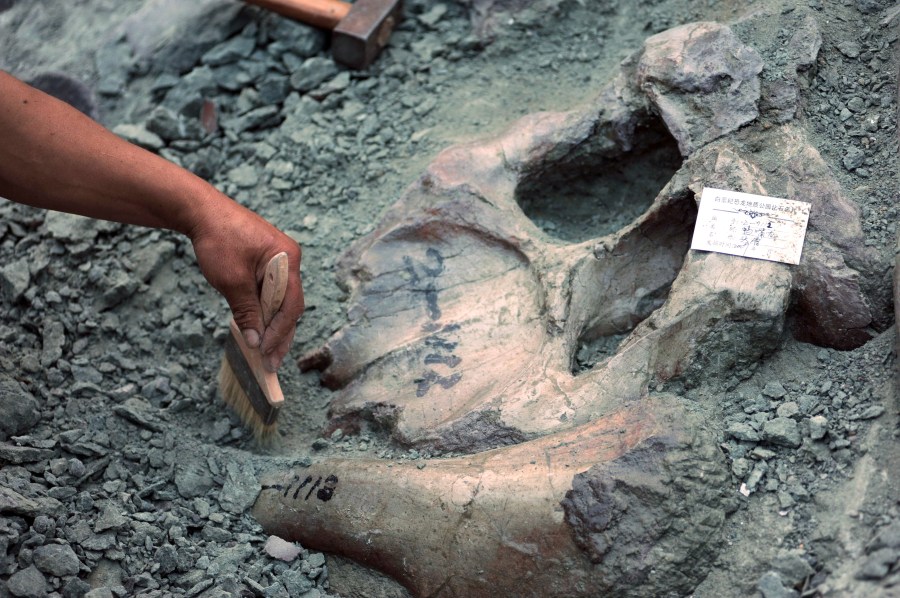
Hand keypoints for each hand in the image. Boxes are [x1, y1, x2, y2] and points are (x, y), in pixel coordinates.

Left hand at [187, 189, 303, 371]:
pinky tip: (256, 326)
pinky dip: (263, 310)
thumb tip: (256, 342)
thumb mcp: (232, 280)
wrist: (200, 210)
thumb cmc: (218, 239)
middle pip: (289, 304)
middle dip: (279, 334)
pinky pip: (269, 290)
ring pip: (279, 299)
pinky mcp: (265, 261)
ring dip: (270, 324)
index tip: (266, 353)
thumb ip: (247, 312)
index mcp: (287, 259)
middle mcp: (288, 259)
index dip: (279, 332)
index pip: (291, 304)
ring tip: (264, 351)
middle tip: (270, 362)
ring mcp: (278, 260)